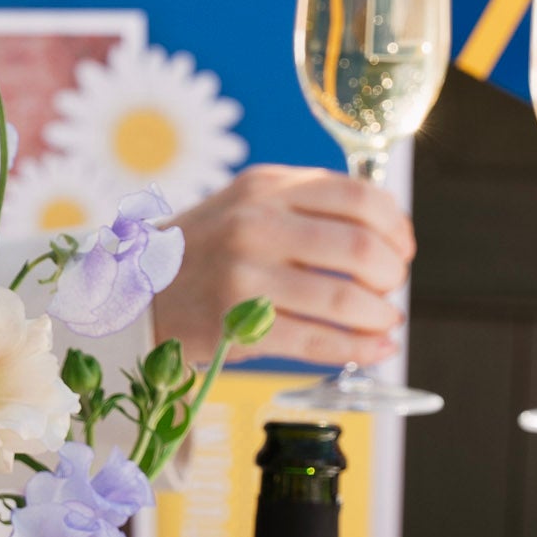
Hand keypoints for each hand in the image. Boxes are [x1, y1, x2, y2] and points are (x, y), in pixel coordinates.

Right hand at [156, 164, 412, 366]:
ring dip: (379, 316)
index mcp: (267, 187)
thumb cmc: (203, 254)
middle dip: (392, 276)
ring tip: (385, 323)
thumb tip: (382, 237)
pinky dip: (356, 349)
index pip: (358, 196)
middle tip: (392, 290)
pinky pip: (315, 340)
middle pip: (359, 248)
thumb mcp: (247, 205)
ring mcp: (244, 275)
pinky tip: (374, 350)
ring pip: (342, 299)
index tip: (403, 248)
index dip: (395, 226)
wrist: (134, 291)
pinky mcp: (236, 324)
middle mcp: (256, 223)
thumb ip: (305, 208)